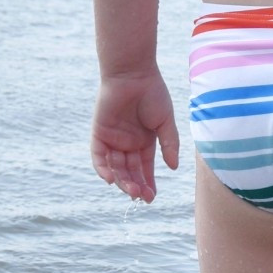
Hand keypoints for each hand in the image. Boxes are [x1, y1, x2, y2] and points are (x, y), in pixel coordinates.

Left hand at [91, 69, 179, 201]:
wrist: (133, 74)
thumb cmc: (153, 94)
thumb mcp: (165, 122)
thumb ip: (169, 144)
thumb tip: (174, 168)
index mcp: (144, 142)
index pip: (145, 168)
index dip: (148, 183)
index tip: (152, 198)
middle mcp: (128, 143)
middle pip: (130, 171)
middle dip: (136, 186)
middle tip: (142, 197)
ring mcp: (113, 139)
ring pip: (115, 167)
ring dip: (122, 180)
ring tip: (131, 191)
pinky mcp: (99, 133)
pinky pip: (98, 156)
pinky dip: (103, 168)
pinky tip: (111, 179)